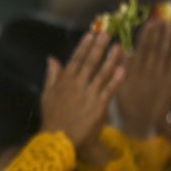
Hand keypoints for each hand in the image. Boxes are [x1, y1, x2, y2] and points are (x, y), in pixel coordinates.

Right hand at [41, 31, 124, 147]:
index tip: (91, 33)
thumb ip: (51, 75)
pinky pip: (109, 89)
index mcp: (64, 81)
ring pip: (102, 73)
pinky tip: (123, 68)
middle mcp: (77, 85)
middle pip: (90, 62)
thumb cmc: (52, 117)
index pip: (76, 59)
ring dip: (111, 59)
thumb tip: (51, 58)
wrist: (59, 138)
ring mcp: (88, 95)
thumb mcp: (46, 94)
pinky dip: (116, 79)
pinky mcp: (98, 106)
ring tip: (119, 47)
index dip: (84, 46)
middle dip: (99, 46)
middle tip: (108, 32)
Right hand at [117, 19, 170, 138]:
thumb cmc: (126, 107)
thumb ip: (120, 70)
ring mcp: (159, 78)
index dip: (144, 36)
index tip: (147, 23)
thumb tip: (124, 51)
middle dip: (156, 33)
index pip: (139, 50)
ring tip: (170, 25)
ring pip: (163, 54)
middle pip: (152, 49)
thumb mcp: (117, 89)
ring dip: (167, 39)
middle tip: (159, 18)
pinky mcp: (169, 83)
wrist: (142, 124)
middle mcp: (146, 73)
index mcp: (131, 74)